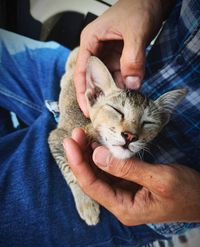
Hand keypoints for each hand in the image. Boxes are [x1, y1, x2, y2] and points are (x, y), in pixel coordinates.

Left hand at [64, 128, 199, 225]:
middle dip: (81, 156)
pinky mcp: (131, 184)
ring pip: (100, 174)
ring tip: (84, 135)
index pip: (92, 185)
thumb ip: (128, 168)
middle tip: (76, 134)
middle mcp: (120, 202)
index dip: (78, 163)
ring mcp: (125, 193)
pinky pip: (111, 170)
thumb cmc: (187, 192)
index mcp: (124, 208)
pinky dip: (104, 156)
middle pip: (92, 179)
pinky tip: (99, 144)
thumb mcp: (160, 179)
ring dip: (90, 154)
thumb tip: (97, 154)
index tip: (70, 142)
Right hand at [74, 0, 174, 115]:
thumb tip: (131, 85)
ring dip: (113, 92)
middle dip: (98, 96)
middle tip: (102, 114)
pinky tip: (128, 94)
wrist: (153, 1)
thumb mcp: (135, 32)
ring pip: (107, 79)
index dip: (83, 92)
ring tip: (117, 107)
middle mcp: (97, 50)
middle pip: (93, 78)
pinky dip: (124, 85)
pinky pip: (120, 76)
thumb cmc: (139, 6)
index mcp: (91, 41)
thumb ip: (133, 58)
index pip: (82, 71)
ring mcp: (109, 55)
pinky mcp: (120, 58)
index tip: (87, 109)